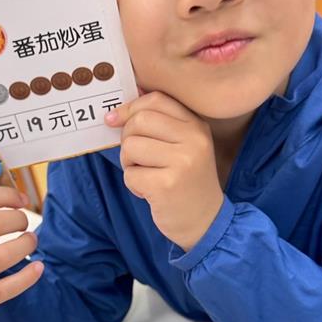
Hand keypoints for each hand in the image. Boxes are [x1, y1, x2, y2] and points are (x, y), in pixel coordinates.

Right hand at [0, 186, 42, 321]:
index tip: (21, 200)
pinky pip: (3, 289)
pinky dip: (26, 277)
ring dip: (25, 245)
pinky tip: (37, 268)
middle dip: (18, 219)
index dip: (5, 195)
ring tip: (30, 242)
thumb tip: (14, 196)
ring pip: (0, 257)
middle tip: (24, 224)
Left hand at [106, 92, 223, 250]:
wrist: (206, 222)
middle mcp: (193, 140)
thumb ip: (160, 124)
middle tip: (136, 158)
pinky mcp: (166, 185)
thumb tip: (120, 110)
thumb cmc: (187, 182)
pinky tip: (150, 192)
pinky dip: (133, 184)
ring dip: (129, 164)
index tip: (115, 119)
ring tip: (146, 175)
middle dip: (127, 138)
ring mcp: (182, 162)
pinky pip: (130, 174)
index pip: (157, 99)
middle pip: (140, 120)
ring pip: (131, 146)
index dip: (130, 107)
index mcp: (197, 126)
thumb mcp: (184, 147)